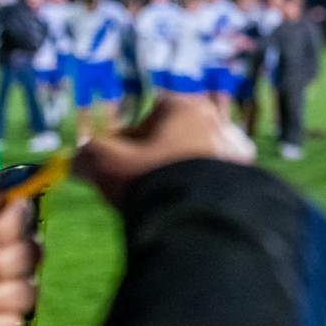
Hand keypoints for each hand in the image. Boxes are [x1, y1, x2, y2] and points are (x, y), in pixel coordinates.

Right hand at [74, 94, 254, 208]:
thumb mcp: (108, 164)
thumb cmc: (152, 179)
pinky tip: (188, 207)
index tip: (119, 161)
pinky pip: (218, 180)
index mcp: (186, 106)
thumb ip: (88, 155)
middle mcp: (217, 121)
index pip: (151, 111)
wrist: (204, 219)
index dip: (129, 136)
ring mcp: (237, 150)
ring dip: (180, 173)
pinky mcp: (250, 178)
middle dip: (157, 155)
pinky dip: (204, 190)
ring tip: (164, 198)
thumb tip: (75, 159)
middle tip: (141, 182)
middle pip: (178, 134)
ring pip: (199, 157)